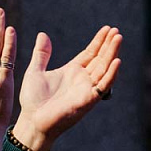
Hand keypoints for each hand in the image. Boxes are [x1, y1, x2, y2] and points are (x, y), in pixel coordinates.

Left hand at [14, 26, 122, 150]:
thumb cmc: (33, 101)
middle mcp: (82, 79)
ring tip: (118, 38)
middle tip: (116, 30)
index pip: (90, 53)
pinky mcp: (88, 100)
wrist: (32, 121)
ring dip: (112, 53)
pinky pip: (103, 85)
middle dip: (109, 44)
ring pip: (104, 68)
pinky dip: (111, 74)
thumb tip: (42, 34)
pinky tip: (117, 61)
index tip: (108, 28)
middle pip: (100, 58)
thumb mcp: (35, 71)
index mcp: (72, 71)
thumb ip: (41, 54)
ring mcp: (87, 89)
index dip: (99, 41)